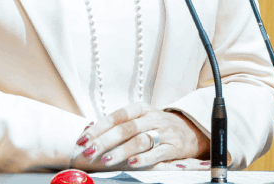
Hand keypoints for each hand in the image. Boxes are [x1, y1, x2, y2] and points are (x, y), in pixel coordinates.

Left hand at [71, 103, 208, 170]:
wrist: (190, 130)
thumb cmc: (157, 126)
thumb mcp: (140, 119)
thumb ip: (119, 125)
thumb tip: (90, 133)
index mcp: (140, 108)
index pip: (116, 116)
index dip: (98, 128)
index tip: (83, 139)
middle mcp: (152, 117)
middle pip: (125, 128)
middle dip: (105, 140)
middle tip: (90, 151)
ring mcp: (164, 132)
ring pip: (139, 140)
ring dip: (121, 151)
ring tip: (106, 160)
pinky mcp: (174, 147)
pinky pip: (157, 153)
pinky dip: (143, 158)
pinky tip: (131, 164)